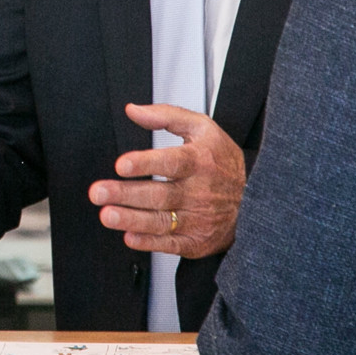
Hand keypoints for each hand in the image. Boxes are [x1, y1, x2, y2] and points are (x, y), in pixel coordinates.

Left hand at [88, 103, 245, 260]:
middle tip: (98, 192)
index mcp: (199, 162)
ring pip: (161, 220)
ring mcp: (198, 219)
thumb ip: (166, 116)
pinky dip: (149, 242)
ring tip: (107, 215)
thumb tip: (133, 110)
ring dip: (131, 219)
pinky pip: (171, 244)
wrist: (257, 201)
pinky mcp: (197, 241)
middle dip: (126, 194)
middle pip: (159, 194)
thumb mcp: (203, 129)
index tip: (122, 165)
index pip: (171, 162)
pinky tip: (130, 237)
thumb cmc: (223, 162)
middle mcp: (199, 192)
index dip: (145, 164)